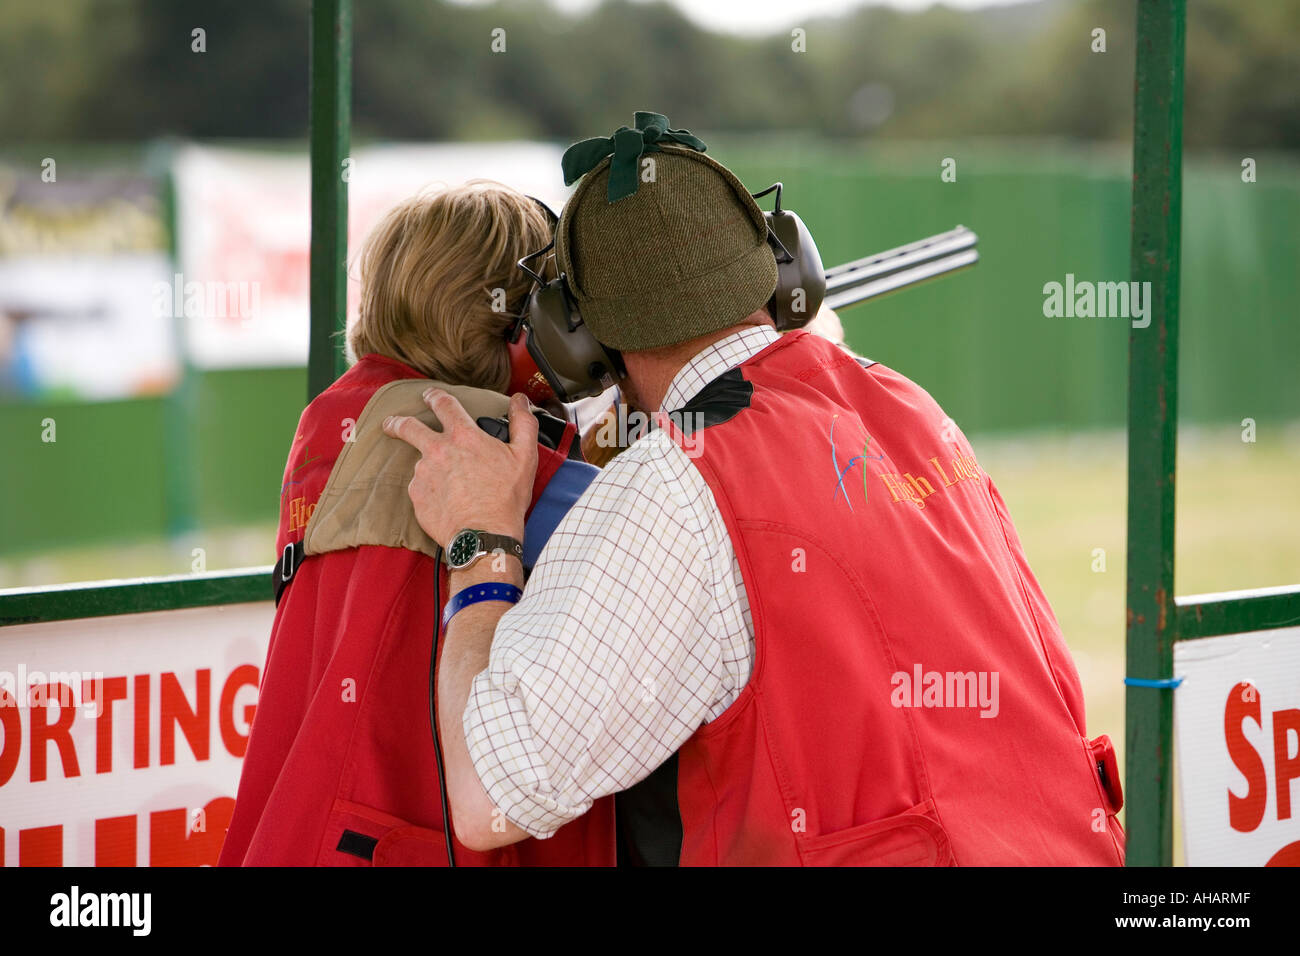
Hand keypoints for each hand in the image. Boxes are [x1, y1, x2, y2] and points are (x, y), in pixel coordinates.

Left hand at [382, 389, 537, 548]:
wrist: (484, 535)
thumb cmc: (506, 498)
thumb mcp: (525, 455)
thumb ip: (523, 423)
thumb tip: (520, 401)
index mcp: (463, 436)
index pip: (443, 404)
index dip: (434, 396)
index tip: (429, 396)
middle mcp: (437, 451)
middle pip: (408, 427)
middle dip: (397, 423)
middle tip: (391, 424)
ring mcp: (423, 474)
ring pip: (420, 464)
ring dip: (429, 468)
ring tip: (448, 485)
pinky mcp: (417, 497)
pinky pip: (421, 489)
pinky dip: (430, 492)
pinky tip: (446, 501)